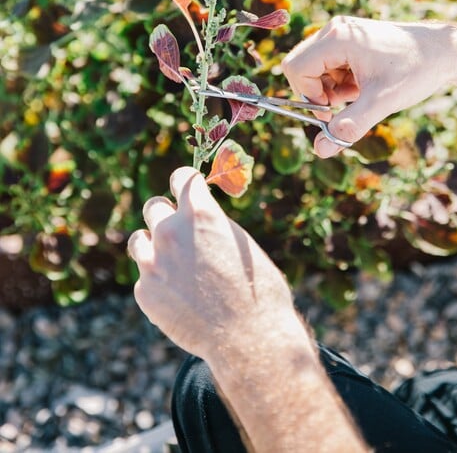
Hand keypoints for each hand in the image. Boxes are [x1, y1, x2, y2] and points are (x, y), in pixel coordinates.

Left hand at [127, 167, 294, 363]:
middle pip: (154, 206)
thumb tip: (199, 218)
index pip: (181, 177)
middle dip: (167, 214)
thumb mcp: (240, 243)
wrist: (248, 339)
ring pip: (138, 239)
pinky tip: (179, 297)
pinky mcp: (145, 291)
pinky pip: (145, 277)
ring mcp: (153, 262)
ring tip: (171, 261)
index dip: (185, 182)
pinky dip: (157, 281)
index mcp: (200, 212)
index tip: (187, 187)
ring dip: (152, 245)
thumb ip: (213, 225)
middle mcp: (170, 231)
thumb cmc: (257, 290)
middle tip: (180, 230)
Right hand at [282, 16, 456, 156]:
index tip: (330, 111)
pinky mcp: (348, 41)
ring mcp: (341, 34)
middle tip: (343, 104)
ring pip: (314, 69)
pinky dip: (339, 82)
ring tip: (359, 93)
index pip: (296, 68)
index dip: (307, 95)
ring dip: (330, 89)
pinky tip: (362, 85)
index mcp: (337, 38)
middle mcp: (335, 31)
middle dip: (318, 92)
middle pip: (301, 67)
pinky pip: (328, 66)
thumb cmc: (415, 70)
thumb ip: (348, 125)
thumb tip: (319, 150)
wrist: (443, 52)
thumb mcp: (381, 102)